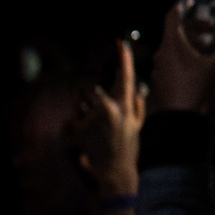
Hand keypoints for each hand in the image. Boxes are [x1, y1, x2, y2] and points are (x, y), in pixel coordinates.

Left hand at [76, 39, 143, 197]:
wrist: (113, 171)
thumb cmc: (128, 148)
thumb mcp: (138, 127)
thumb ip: (137, 106)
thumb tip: (137, 90)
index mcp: (126, 107)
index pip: (125, 77)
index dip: (124, 59)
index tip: (121, 43)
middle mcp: (109, 109)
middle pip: (93, 88)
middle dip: (93, 97)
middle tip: (99, 115)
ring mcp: (93, 118)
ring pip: (82, 102)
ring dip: (85, 110)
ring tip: (96, 129)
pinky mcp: (79, 127)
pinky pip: (75, 115)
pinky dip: (79, 122)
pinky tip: (88, 136)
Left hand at [150, 0, 214, 113]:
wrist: (179, 122)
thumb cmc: (198, 88)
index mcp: (172, 44)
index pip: (172, 15)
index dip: (183, 6)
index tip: (195, 3)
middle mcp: (161, 53)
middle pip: (174, 32)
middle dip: (192, 28)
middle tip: (209, 31)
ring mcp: (158, 69)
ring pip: (172, 49)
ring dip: (187, 45)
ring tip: (205, 51)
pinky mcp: (159, 82)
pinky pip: (169, 63)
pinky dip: (181, 59)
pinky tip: (195, 70)